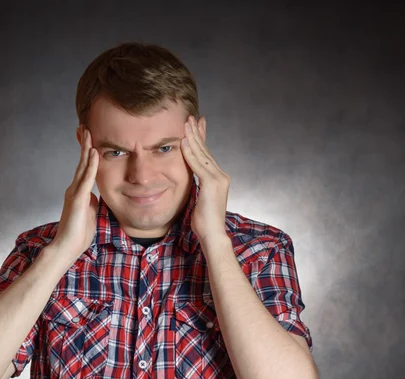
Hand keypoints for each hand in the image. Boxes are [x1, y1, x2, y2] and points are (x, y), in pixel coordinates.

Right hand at [49, 125, 98, 265]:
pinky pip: (86, 179)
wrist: (67, 247)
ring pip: (82, 166)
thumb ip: (92, 202)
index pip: (84, 168)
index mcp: (78, 192)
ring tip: (89, 132)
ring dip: (87, 149)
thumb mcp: (89, 213)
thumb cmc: (78, 233)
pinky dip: (90, 165)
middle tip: (86, 126)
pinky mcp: (77, 199)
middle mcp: (74, 189)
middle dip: (84, 143)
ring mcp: (75, 193)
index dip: (87, 152)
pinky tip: (94, 154)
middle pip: (81, 162)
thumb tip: (96, 196)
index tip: (89, 138)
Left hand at [181, 115, 229, 243]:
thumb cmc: (205, 223)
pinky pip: (198, 164)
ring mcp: (218, 179)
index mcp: (218, 179)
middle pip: (206, 150)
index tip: (196, 126)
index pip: (207, 155)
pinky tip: (183, 141)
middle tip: (190, 117)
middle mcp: (221, 175)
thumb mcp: (200, 200)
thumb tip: (191, 183)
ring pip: (202, 154)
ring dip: (193, 137)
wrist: (213, 235)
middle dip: (197, 133)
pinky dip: (190, 152)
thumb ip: (198, 187)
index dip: (201, 140)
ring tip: (185, 123)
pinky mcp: (211, 184)